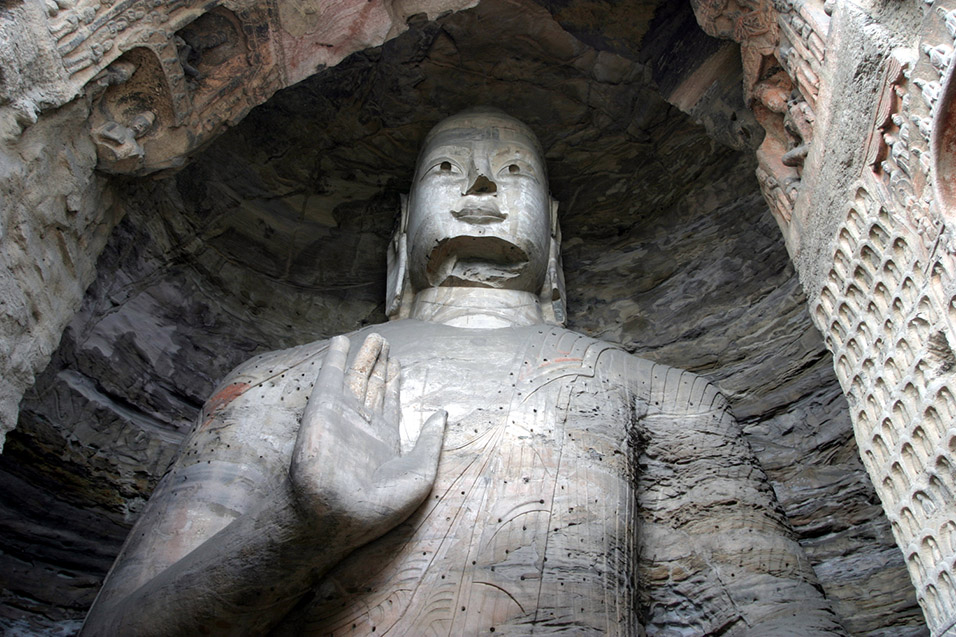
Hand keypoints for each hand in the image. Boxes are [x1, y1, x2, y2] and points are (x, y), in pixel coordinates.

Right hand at [289, 333, 445, 549]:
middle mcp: (362, 427)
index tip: (398, 365)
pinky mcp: (323, 408)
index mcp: (383, 443)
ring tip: (376, 337)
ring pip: (356, 378)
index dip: (393, 383)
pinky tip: (342, 341)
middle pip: (373, 387)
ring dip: (365, 357)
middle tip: (386, 343)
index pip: (389, 405)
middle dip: (380, 365)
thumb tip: (441, 414)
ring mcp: (342, 416)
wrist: (338, 514)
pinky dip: (336, 358)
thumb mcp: (421, 471)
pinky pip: (330, 376)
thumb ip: (430, 440)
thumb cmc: (381, 504)